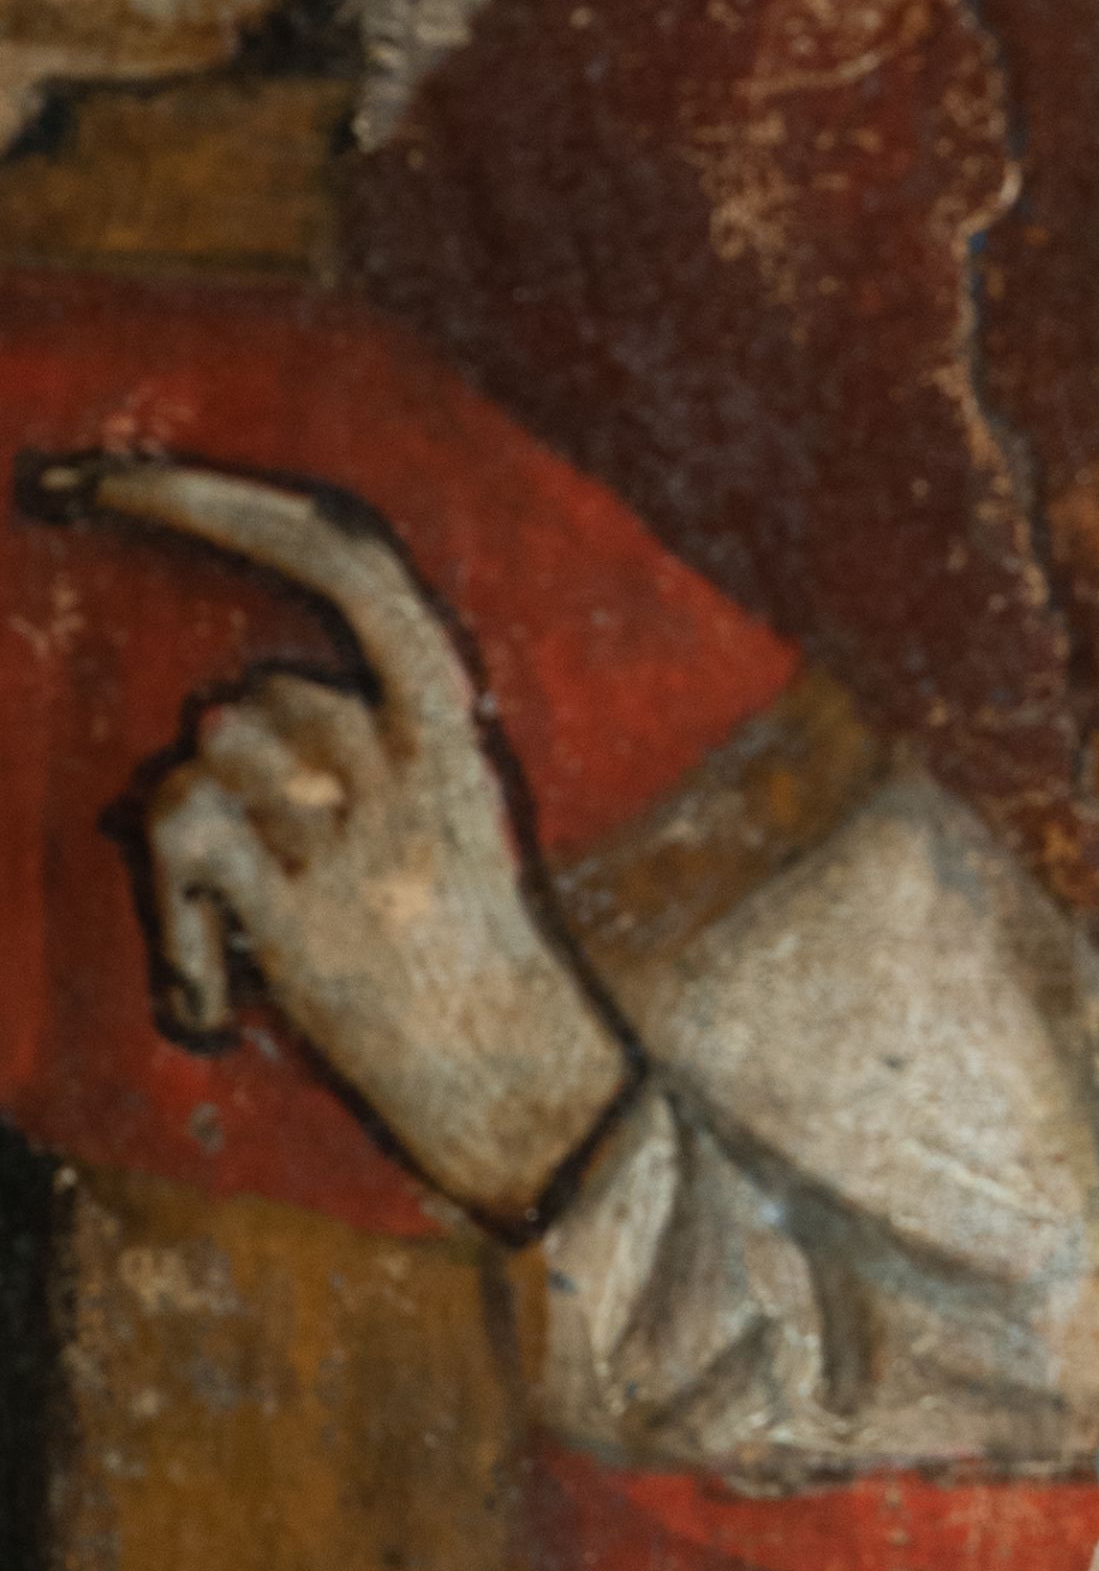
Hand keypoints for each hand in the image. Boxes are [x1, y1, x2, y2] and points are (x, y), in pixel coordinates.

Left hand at [49, 454, 635, 1228]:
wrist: (523, 1095)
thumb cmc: (462, 959)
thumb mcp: (436, 811)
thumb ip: (344, 745)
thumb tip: (216, 722)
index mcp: (452, 719)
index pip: (341, 554)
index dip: (215, 500)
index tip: (104, 476)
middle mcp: (412, 758)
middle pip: (248, 700)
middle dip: (223, 781)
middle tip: (231, 870)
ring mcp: (361, 836)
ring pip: (200, 767)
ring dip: (200, 860)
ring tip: (258, 943)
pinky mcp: (310, 915)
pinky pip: (182, 844)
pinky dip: (176, 927)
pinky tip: (219, 999)